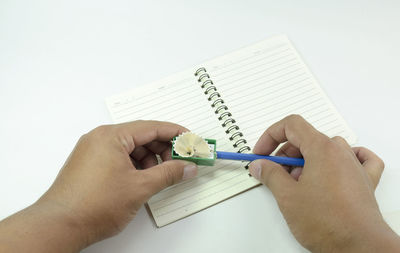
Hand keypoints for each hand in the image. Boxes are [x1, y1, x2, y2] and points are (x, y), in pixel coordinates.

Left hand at [0, 121, 196, 252]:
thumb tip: (186, 167)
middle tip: (180, 161)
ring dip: (149, 159)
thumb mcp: (140, 187)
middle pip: (141, 136)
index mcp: (111, 136)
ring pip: (130, 148)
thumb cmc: (93, 205)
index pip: (151, 127)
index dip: (175, 133)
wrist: (60, 226)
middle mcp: (100, 138)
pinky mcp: (90, 164)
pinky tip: (143, 179)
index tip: (190, 139)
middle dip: (163, 148)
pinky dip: (135, 165)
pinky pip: (119, 157)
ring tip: (161, 175)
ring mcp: (93, 151)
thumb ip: (168, 173)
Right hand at [248, 115, 399, 251]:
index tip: (262, 153)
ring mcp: (354, 166)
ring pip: (326, 149)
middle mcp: (340, 152)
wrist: (359, 246)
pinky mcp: (364, 181)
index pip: (292, 126)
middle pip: (306, 139)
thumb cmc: (328, 222)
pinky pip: (359, 159)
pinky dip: (345, 158)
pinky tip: (336, 166)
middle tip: (272, 171)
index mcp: (322, 149)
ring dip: (307, 160)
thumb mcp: (287, 196)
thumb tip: (260, 165)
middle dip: (285, 153)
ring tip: (297, 181)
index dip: (271, 136)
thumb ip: (270, 174)